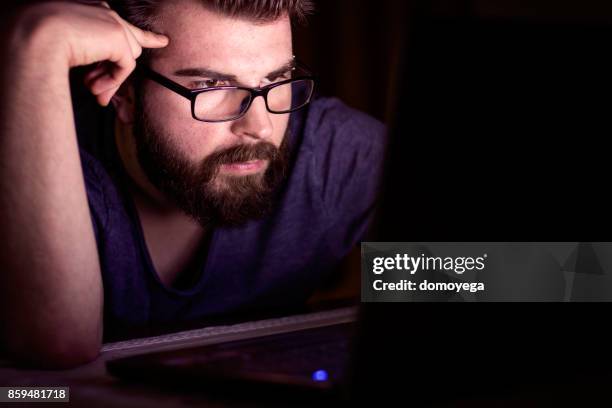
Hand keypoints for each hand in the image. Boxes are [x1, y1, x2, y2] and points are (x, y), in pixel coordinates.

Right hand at [20, 1, 168, 105]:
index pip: (125, 26)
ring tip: (92, 91)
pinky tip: (94, 86)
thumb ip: (95, 58)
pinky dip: (113, 80)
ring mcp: (114, 23)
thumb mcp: (75, 49)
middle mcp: (106, 12)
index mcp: (95, 10)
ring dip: (112, 79)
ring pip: (128, 58)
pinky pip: (126, 66)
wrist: (35, 34)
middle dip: (115, 74)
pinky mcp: (119, 38)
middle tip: (100, 95)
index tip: (162, 41)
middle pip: (128, 48)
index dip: (146, 37)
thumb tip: (103, 85)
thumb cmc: (43, 41)